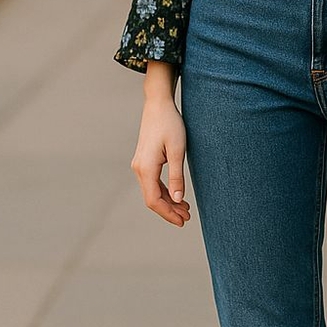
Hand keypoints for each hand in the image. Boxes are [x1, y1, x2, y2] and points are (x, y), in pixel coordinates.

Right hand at [130, 95, 191, 227]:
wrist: (158, 105)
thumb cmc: (170, 124)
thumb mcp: (178, 150)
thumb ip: (177, 176)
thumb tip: (178, 199)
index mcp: (146, 168)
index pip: (153, 200)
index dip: (168, 213)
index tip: (182, 221)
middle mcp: (139, 168)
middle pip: (152, 198)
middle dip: (169, 210)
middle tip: (187, 218)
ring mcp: (140, 164)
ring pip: (152, 191)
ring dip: (168, 201)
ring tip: (185, 209)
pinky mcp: (144, 160)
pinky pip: (152, 182)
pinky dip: (164, 191)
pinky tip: (176, 195)